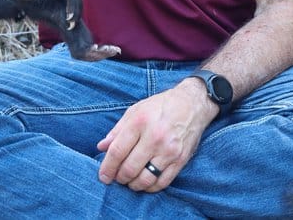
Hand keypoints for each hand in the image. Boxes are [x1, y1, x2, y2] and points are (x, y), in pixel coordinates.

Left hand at [97, 80, 217, 192]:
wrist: (191, 104)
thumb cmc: (160, 106)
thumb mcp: (135, 110)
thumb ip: (117, 130)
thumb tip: (101, 147)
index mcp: (140, 122)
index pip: (117, 151)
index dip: (107, 167)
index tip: (103, 176)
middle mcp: (154, 137)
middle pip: (130, 168)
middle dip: (119, 177)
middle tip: (116, 178)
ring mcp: (169, 150)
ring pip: (145, 179)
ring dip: (133, 184)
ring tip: (129, 180)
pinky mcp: (180, 160)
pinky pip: (162, 182)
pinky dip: (150, 187)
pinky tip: (145, 182)